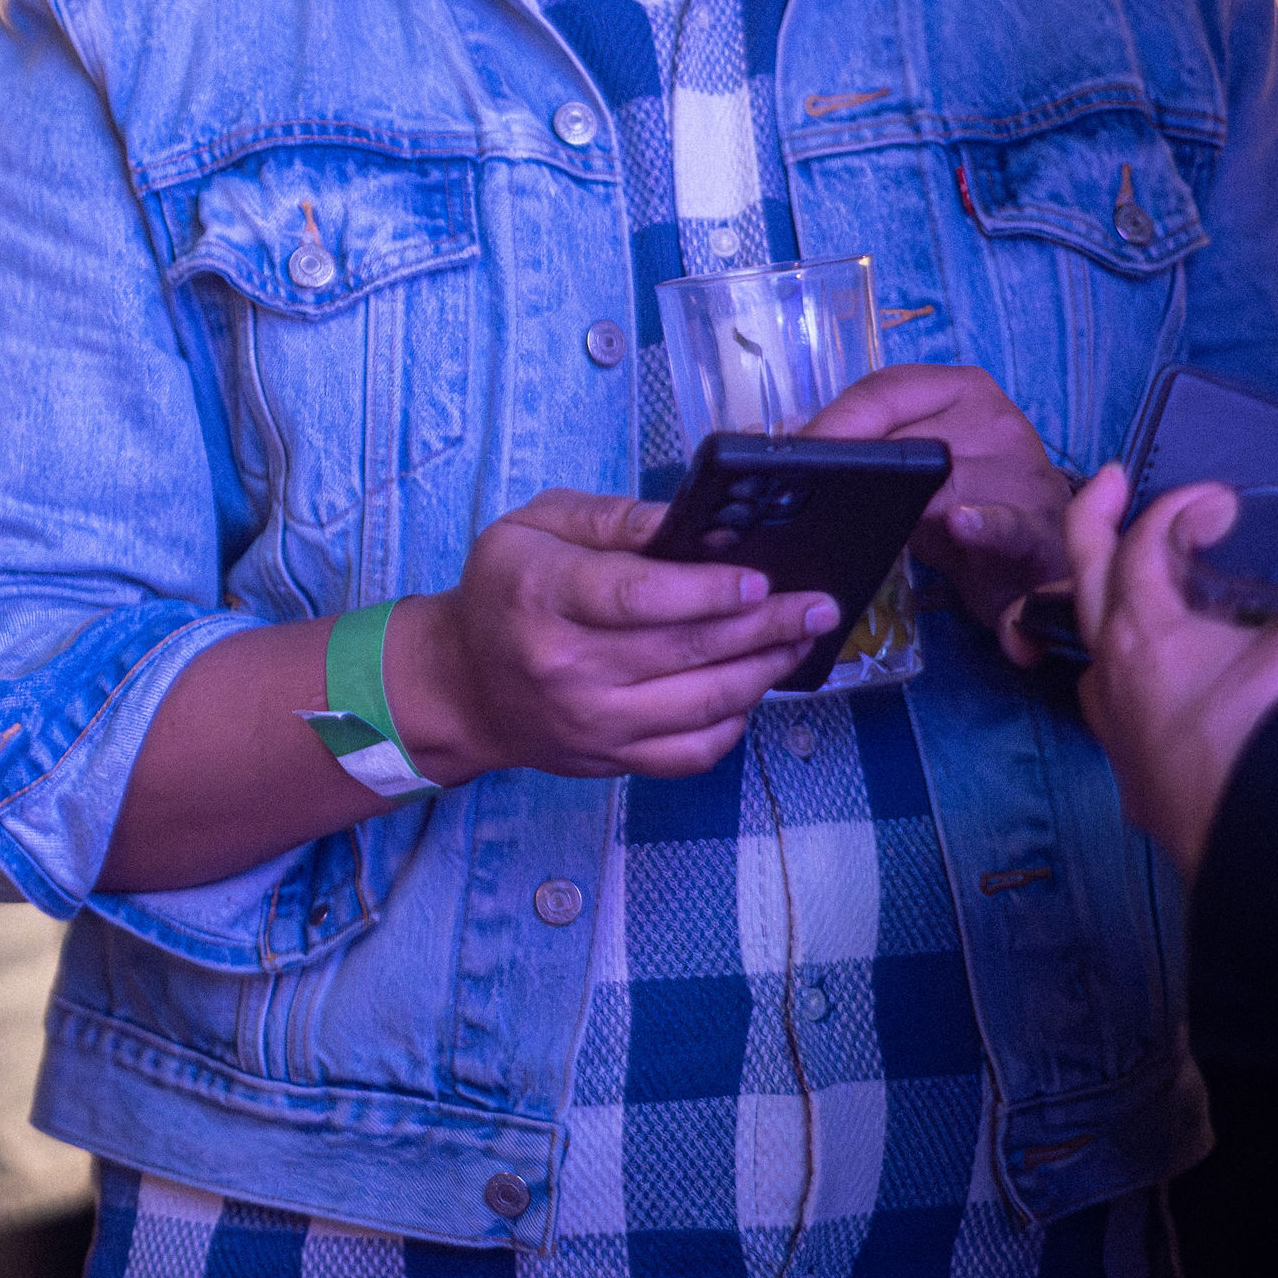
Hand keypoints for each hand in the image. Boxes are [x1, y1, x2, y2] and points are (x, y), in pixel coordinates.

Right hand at [388, 488, 838, 784]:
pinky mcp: (609, 759)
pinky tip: (752, 689)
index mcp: (543, 596)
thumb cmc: (502, 592)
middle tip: (817, 606)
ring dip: (763, 672)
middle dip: (765, 626)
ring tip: (799, 640)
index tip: (760, 579)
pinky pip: (690, 752)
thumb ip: (611, 519)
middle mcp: (566, 667)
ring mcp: (591, 722)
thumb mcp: (535, 526)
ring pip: (701, 704)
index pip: (637, 596)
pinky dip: (733, 724)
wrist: (459, 684)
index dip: (707, 590)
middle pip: (685, 650)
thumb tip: (690, 524)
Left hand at [807, 361, 1069, 626]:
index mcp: (962, 389)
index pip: (884, 392)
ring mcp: (1023, 476)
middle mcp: (997, 422)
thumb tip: (773, 439)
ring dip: (897, 508)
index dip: (832, 422)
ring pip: (943, 485)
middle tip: (799, 495)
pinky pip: (1007, 525)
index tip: (788, 452)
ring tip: (864, 520)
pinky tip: (961, 521)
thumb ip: (862, 446)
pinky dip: (983, 525)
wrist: (1034, 565)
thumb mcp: (912, 464)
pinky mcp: (1037, 533)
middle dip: (851, 469)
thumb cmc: (962, 501)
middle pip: (904, 437)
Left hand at [1031, 464, 1277, 879]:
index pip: (1143, 545)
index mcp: (1140, 630)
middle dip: (1095, 521)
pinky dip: (1134, 676)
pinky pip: (1115, 704)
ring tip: (1144, 593)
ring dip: (1111, 609)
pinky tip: (1170, 688)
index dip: (1176, 508)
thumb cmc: (1255, 739)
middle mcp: (1109, 670)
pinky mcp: (1130, 769)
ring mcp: (1111, 722)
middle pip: (1083, 576)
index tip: (1218, 499)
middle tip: (1112, 483)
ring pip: (1092, 645)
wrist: (1242, 846)